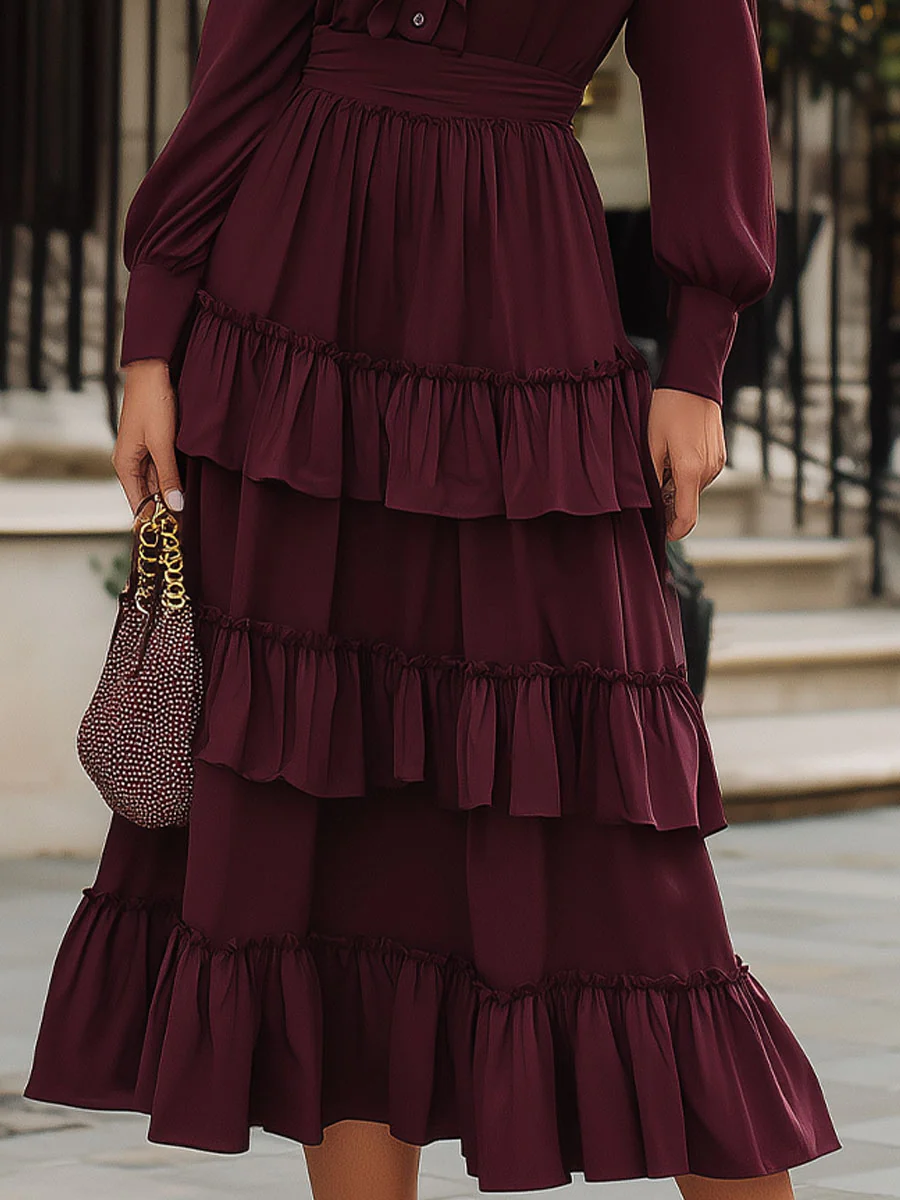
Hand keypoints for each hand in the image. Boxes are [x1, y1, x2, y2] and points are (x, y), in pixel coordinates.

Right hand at [112, 359, 183, 519]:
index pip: (138, 505)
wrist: (153, 371)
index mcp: (124, 465)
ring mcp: (143, 455)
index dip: (155, 522)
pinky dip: (176, 481)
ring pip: (158, 485)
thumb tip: (175, 507)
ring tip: (192, 515)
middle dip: (166, 512)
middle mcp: (131, 463)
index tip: (173, 537)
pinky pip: (164, 471)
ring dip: (172, 497)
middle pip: (148, 497)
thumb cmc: (152, 403)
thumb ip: (168, 476)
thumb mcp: (162, 443)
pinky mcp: (156, 445)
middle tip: (188, 529)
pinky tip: (190, 490)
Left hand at [646, 387, 725, 540]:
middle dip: (669, 503)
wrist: (693, 381)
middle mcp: (708, 471)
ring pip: (693, 489)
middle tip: (649, 487)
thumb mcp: (650, 445)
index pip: (686, 519)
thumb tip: (651, 503)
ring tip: (660, 462)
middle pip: (688, 504)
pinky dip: (686, 474)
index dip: (672, 531)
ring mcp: (717, 464)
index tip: (661, 533)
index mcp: (690, 471)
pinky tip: (673, 455)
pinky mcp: (719, 456)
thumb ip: (652, 478)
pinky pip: (700, 475)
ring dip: (676, 486)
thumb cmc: (668, 409)